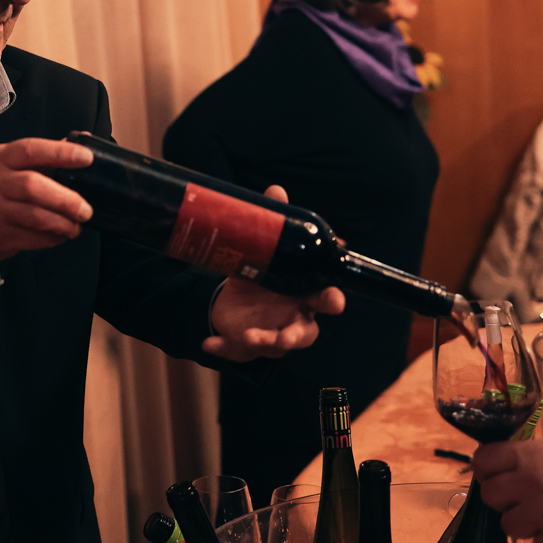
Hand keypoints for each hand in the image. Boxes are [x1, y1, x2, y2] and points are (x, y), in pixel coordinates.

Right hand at [0, 138, 94, 267]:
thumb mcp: (7, 165)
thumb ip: (41, 156)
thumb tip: (77, 143)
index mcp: (1, 158)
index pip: (30, 150)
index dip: (61, 153)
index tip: (87, 158)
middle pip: (32, 186)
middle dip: (65, 199)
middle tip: (85, 209)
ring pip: (34, 216)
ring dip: (61, 223)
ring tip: (75, 226)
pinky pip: (32, 237)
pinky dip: (51, 238)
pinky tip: (60, 235)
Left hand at [205, 183, 344, 359]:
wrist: (235, 298)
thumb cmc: (263, 276)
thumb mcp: (265, 250)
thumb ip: (274, 224)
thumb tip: (276, 191)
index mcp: (304, 294)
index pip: (326, 298)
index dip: (331, 300)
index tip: (333, 301)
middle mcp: (294, 318)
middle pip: (305, 333)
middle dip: (297, 335)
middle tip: (286, 335)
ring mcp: (273, 334)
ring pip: (274, 346)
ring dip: (262, 342)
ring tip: (246, 336)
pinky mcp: (251, 346)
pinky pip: (240, 352)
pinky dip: (225, 348)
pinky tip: (210, 343)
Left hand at [471, 438, 542, 542]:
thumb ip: (534, 459)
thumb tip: (512, 467)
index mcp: (529, 455)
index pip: (484, 459)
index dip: (487, 468)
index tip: (494, 473)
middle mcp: (527, 483)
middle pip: (490, 494)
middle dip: (503, 498)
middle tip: (522, 498)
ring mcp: (540, 514)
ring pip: (509, 524)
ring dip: (524, 523)